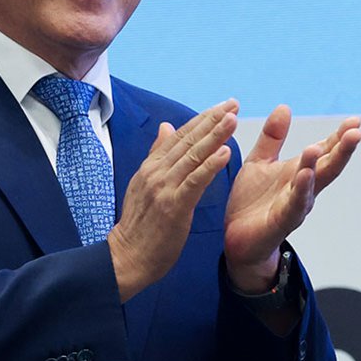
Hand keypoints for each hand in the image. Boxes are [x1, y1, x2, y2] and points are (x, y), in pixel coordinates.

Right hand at [106, 100, 238, 301]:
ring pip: (193, 155)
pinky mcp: (174, 205)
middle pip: (188, 140)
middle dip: (212, 120)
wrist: (126, 257)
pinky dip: (210, 165)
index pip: (180, 136)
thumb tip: (166, 127)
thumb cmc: (140, 226)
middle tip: (233, 103)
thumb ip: (158, 155)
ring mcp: (164, 188)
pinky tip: (225, 152)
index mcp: (151, 166)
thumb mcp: (144, 184)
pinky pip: (195, 181)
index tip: (222, 106)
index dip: (202, 119)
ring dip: (214, 136)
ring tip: (232, 119)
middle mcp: (157, 172)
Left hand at [224, 106, 360, 292]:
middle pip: (328, 166)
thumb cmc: (252, 201)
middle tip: (356, 131)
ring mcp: (295, 205)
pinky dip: (301, 190)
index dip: (339, 136)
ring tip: (320, 146)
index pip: (324, 151)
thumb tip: (285, 107)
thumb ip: (273, 137)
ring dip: (318, 166)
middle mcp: (304, 188)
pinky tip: (305, 175)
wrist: (235, 238)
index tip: (355, 119)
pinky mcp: (281, 221)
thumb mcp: (259, 161)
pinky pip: (294, 205)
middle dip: (342, 150)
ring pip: (314, 184)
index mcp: (299, 171)